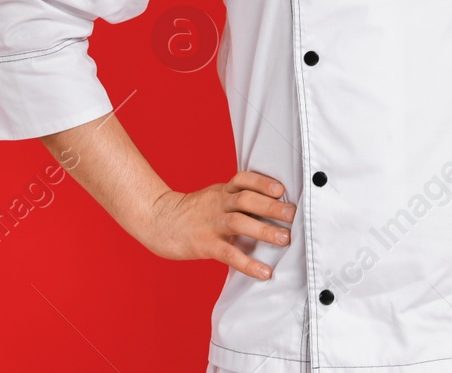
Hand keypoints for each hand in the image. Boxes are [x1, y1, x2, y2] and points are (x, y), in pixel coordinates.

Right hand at [137, 171, 293, 279]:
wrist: (159, 221)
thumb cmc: (194, 212)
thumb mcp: (214, 198)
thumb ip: (237, 199)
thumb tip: (273, 206)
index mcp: (222, 191)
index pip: (244, 179)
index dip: (262, 182)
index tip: (281, 189)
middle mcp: (218, 203)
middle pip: (246, 199)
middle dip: (271, 206)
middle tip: (292, 214)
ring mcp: (211, 223)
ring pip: (240, 222)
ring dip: (264, 230)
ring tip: (285, 239)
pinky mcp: (205, 244)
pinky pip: (229, 254)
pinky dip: (248, 263)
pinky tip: (264, 272)